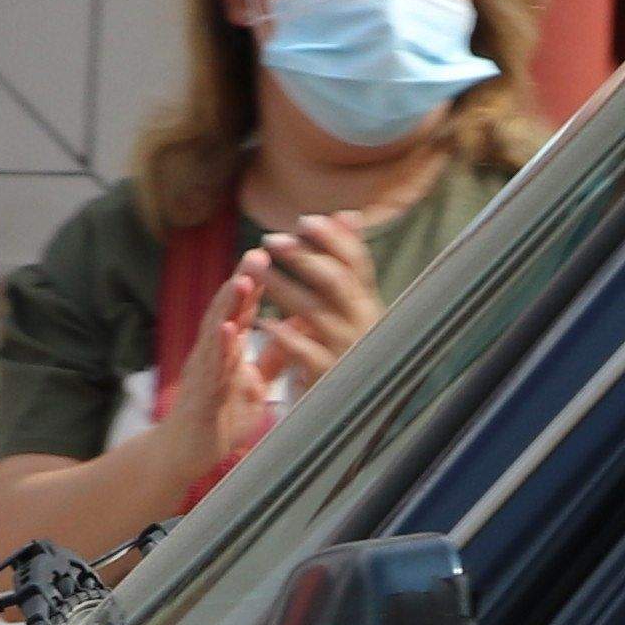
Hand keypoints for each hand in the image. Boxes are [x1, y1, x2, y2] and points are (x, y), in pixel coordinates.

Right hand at [166, 254, 289, 493]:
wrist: (183, 454)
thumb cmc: (219, 417)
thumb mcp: (254, 383)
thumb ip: (273, 357)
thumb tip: (298, 328)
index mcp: (228, 348)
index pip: (243, 308)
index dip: (258, 281)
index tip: (275, 253)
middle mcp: (213, 352)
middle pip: (227, 310)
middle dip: (242, 280)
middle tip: (259, 252)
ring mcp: (204, 371)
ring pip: (215, 332)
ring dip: (228, 306)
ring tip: (242, 280)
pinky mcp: (200, 394)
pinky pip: (210, 368)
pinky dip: (219, 347)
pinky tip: (227, 330)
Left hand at [243, 210, 381, 388]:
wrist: (344, 410)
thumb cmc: (342, 348)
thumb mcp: (349, 307)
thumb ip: (347, 265)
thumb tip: (348, 214)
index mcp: (369, 304)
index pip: (357, 263)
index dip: (333, 238)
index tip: (304, 220)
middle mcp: (363, 325)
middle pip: (335, 281)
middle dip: (303, 257)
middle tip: (270, 240)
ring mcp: (346, 352)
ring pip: (313, 312)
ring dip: (281, 287)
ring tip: (255, 272)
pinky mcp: (327, 377)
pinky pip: (301, 351)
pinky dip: (280, 333)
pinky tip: (261, 321)